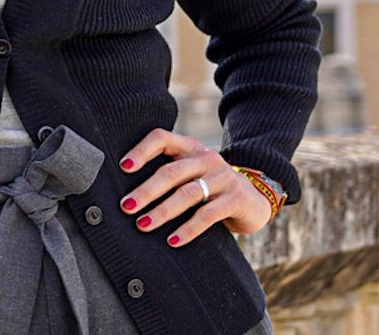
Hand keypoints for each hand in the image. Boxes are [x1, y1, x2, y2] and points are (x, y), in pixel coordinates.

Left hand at [115, 129, 273, 247]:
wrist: (254, 199)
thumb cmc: (209, 187)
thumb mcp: (191, 174)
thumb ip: (168, 174)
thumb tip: (127, 194)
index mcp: (190, 147)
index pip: (162, 138)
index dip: (142, 151)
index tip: (123, 167)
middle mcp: (206, 158)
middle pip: (171, 172)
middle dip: (146, 191)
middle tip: (126, 206)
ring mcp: (223, 177)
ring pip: (187, 194)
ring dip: (163, 211)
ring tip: (143, 224)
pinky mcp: (235, 199)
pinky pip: (207, 215)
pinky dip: (188, 229)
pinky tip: (173, 241)